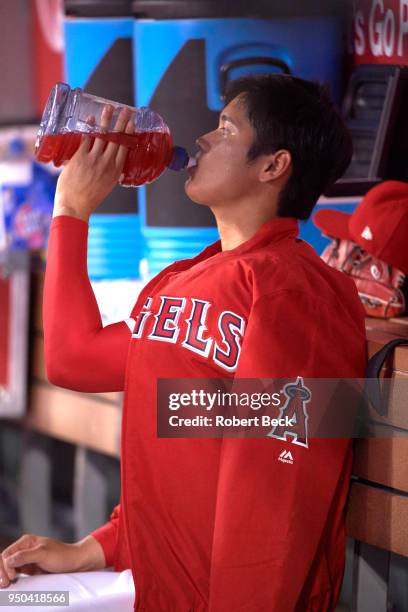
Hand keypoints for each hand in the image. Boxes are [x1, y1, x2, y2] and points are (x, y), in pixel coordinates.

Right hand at [0, 534, 105, 587]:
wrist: (75, 563)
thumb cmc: (62, 555)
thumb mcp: (44, 554)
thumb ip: (26, 556)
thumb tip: (8, 560)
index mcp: (26, 542)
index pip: (7, 554)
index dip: (5, 566)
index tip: (12, 577)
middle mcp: (24, 549)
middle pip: (5, 560)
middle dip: (2, 572)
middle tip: (5, 585)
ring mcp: (26, 559)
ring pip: (9, 567)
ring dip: (5, 576)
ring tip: (7, 585)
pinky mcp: (29, 568)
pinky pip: (16, 573)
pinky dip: (11, 578)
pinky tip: (11, 584)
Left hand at [53, 105, 133, 222]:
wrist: (75, 205)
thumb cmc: (89, 198)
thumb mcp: (106, 186)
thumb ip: (109, 172)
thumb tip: (109, 163)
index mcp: (116, 171)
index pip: (125, 147)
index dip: (128, 133)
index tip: (132, 123)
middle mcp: (107, 163)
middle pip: (116, 138)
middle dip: (121, 122)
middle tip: (125, 110)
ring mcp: (94, 159)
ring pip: (102, 135)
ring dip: (106, 119)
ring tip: (109, 107)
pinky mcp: (81, 158)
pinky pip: (86, 138)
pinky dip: (89, 127)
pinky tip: (90, 119)